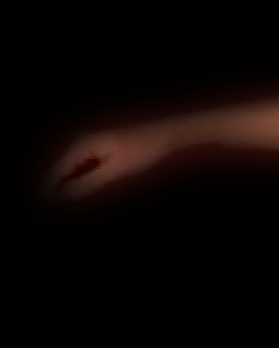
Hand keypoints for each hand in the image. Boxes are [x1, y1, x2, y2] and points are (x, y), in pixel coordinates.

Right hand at [46, 122, 179, 201]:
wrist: (166, 135)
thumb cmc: (144, 151)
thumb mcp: (115, 171)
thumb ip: (88, 185)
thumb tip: (62, 199)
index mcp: (81, 145)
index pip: (54, 174)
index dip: (47, 194)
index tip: (44, 211)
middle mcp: (81, 143)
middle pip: (59, 173)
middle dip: (52, 193)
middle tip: (48, 213)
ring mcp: (90, 146)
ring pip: (69, 173)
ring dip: (64, 190)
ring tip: (60, 209)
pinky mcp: (101, 152)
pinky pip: (81, 171)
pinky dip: (77, 184)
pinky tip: (79, 198)